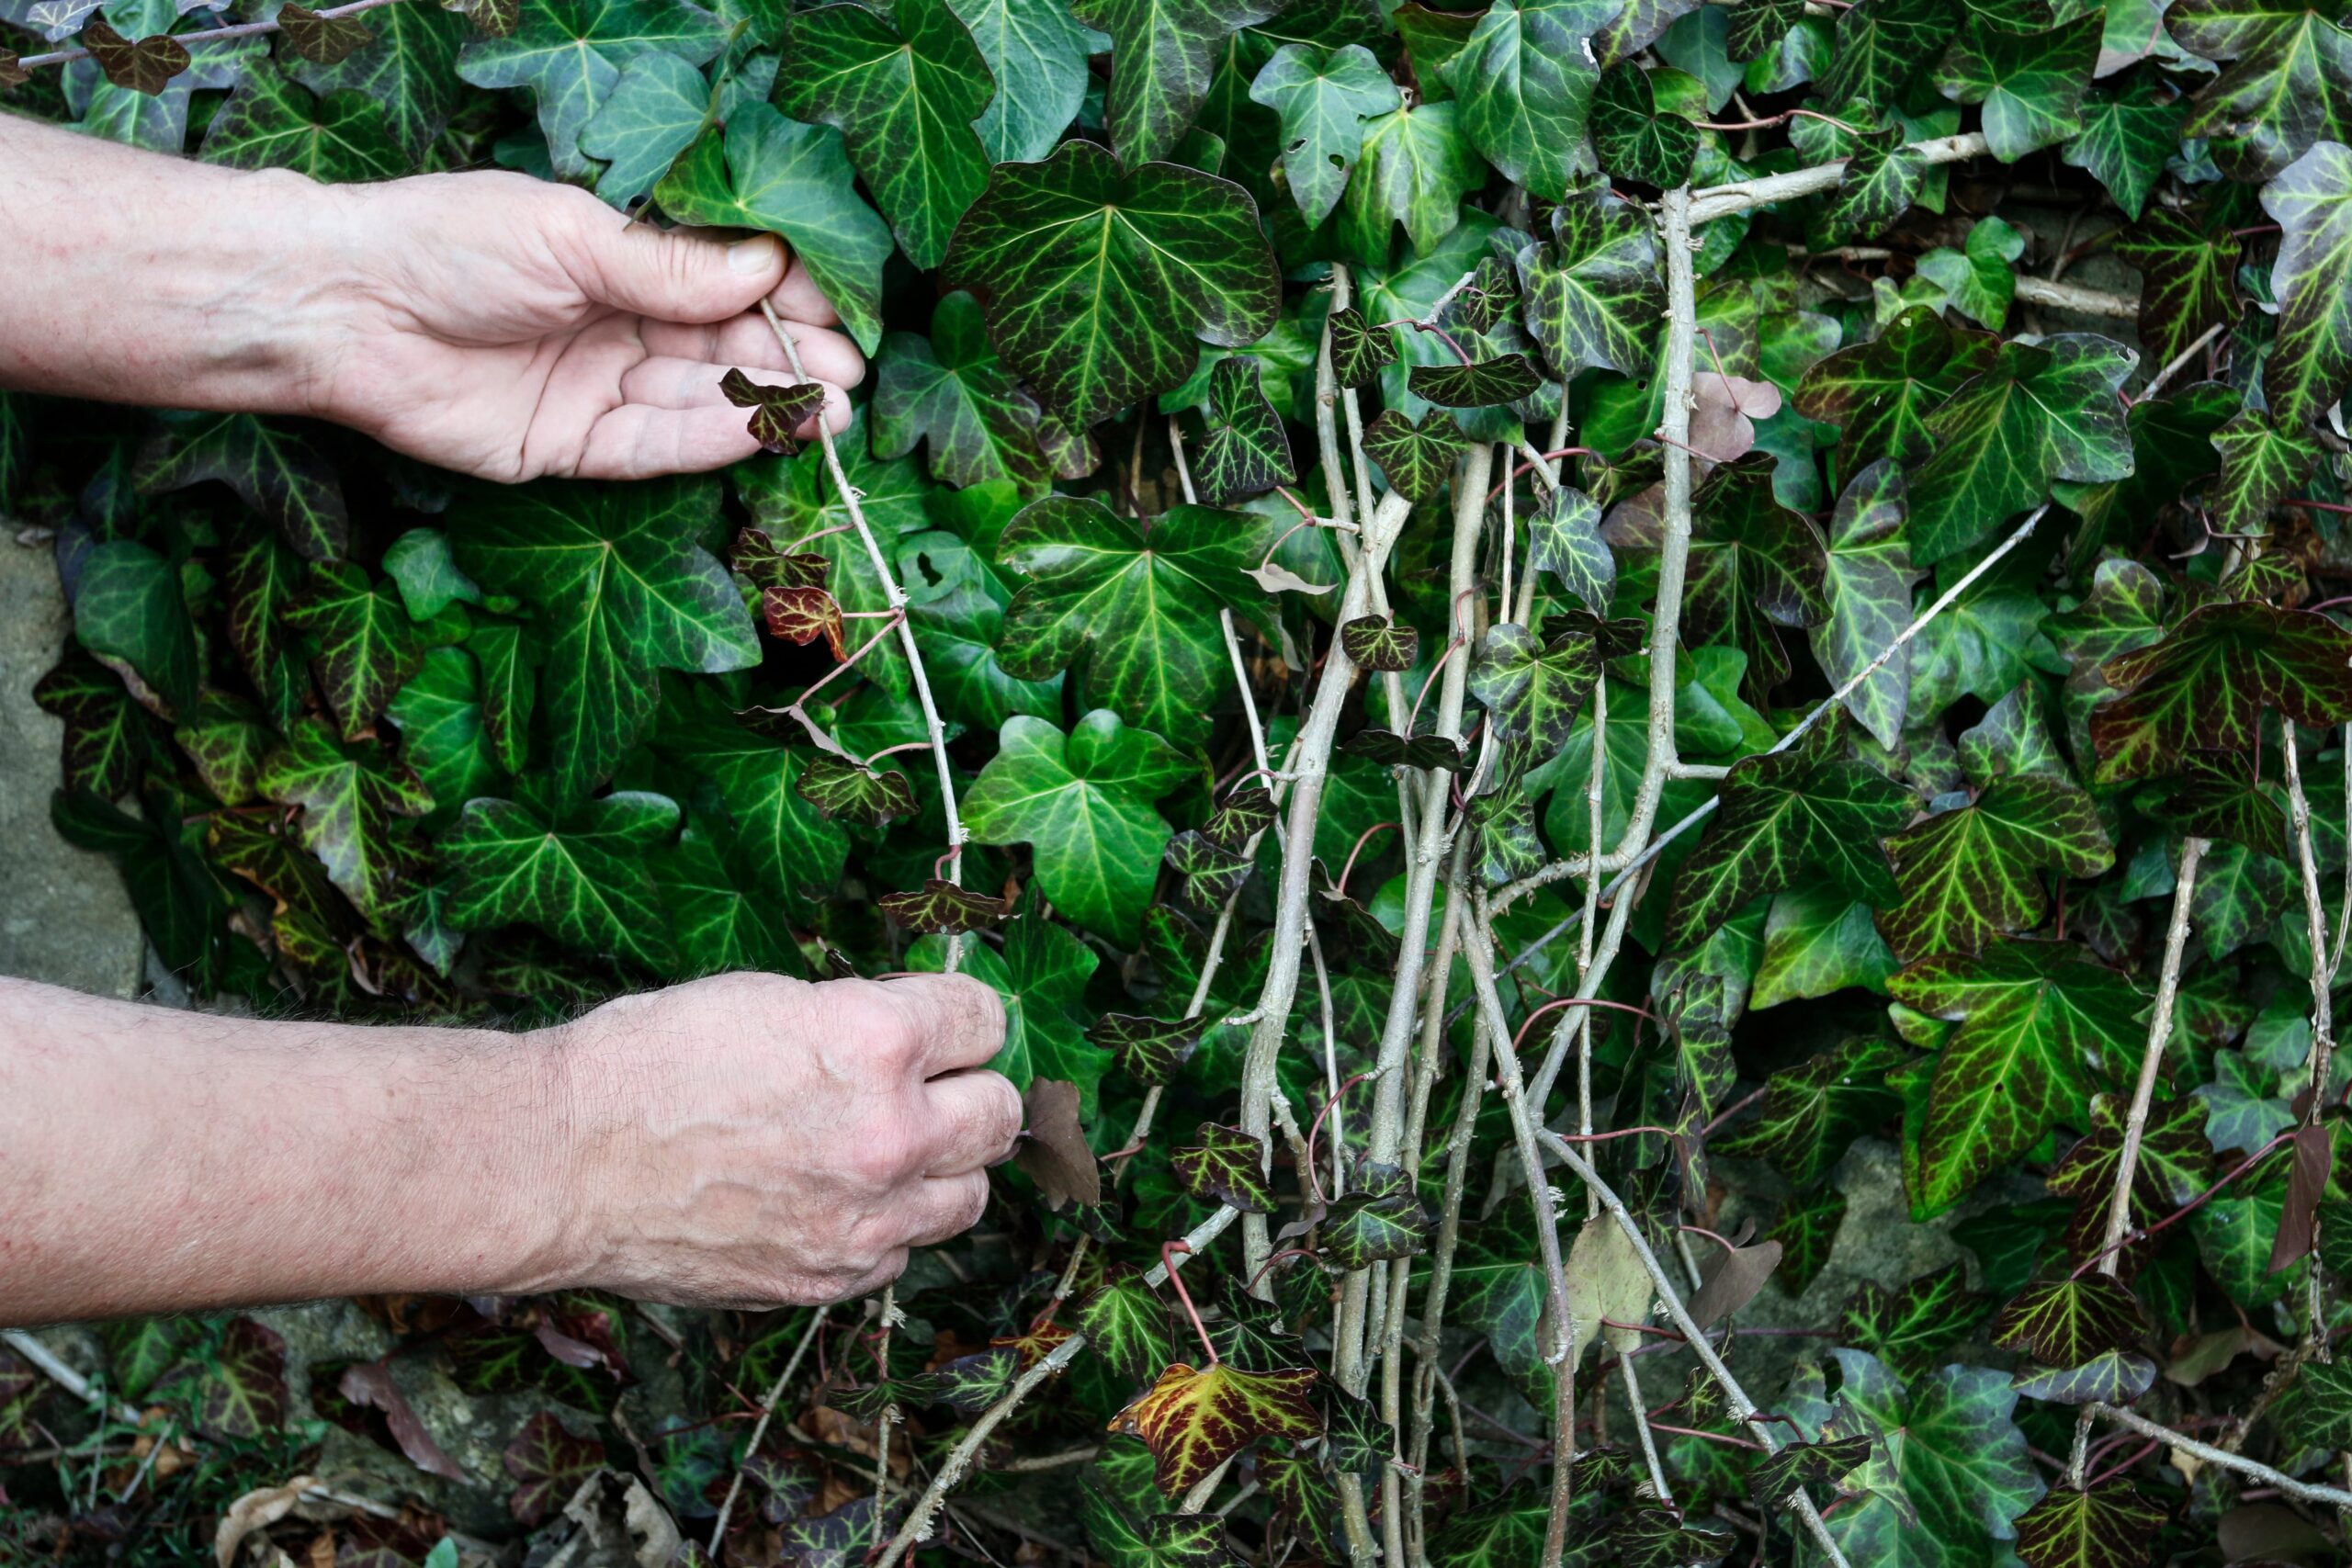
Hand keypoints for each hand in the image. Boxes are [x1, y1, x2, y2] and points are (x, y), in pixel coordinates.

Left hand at [305, 169, 863, 482]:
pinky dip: (709, 440)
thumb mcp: (572, 235)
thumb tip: (767, 270)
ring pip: (698, 401)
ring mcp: (595, 388)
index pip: (722, 280)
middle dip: (790, 360)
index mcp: (617, 259)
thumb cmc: (448, 243)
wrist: (346, 309)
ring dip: (766, 406)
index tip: (839, 312)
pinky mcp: (571, 449)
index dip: (783, 296)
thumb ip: (669, 264)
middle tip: (851, 377)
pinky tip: (760, 429)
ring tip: (832, 411)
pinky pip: (653, 448)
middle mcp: (615, 325)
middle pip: (721, 347)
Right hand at [542, 972, 1018, 1306]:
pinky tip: (836, 1202)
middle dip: (968, 1092)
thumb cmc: (648, 1063)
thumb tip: (919, 1038)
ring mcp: (866, 1217)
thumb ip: (863, 1022)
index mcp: (877, 1039)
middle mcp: (889, 1132)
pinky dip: (884, 1230)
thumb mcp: (771, 1000)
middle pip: (1000, 1113)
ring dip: (940, 1168)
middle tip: (929, 1088)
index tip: (942, 1026)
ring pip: (970, 1195)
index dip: (959, 1019)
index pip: (986, 1021)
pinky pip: (903, 1254)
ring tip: (886, 1150)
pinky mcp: (830, 1278)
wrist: (562, 1161)